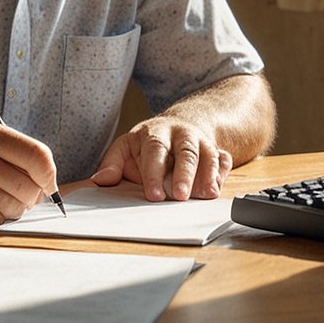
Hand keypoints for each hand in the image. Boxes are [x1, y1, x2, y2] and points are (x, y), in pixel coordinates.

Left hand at [91, 116, 232, 201]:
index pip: (155, 150)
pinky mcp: (217, 151)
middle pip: (186, 151)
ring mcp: (202, 142)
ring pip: (208, 155)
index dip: (154, 172)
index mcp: (156, 133)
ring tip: (205, 195)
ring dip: (207, 175)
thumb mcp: (126, 148)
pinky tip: (217, 188)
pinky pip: (224, 160)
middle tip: (180, 196)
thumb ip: (112, 164)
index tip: (153, 194)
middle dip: (184, 174)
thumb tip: (99, 181)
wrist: (181, 126)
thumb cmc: (148, 145)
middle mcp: (181, 134)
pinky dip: (223, 173)